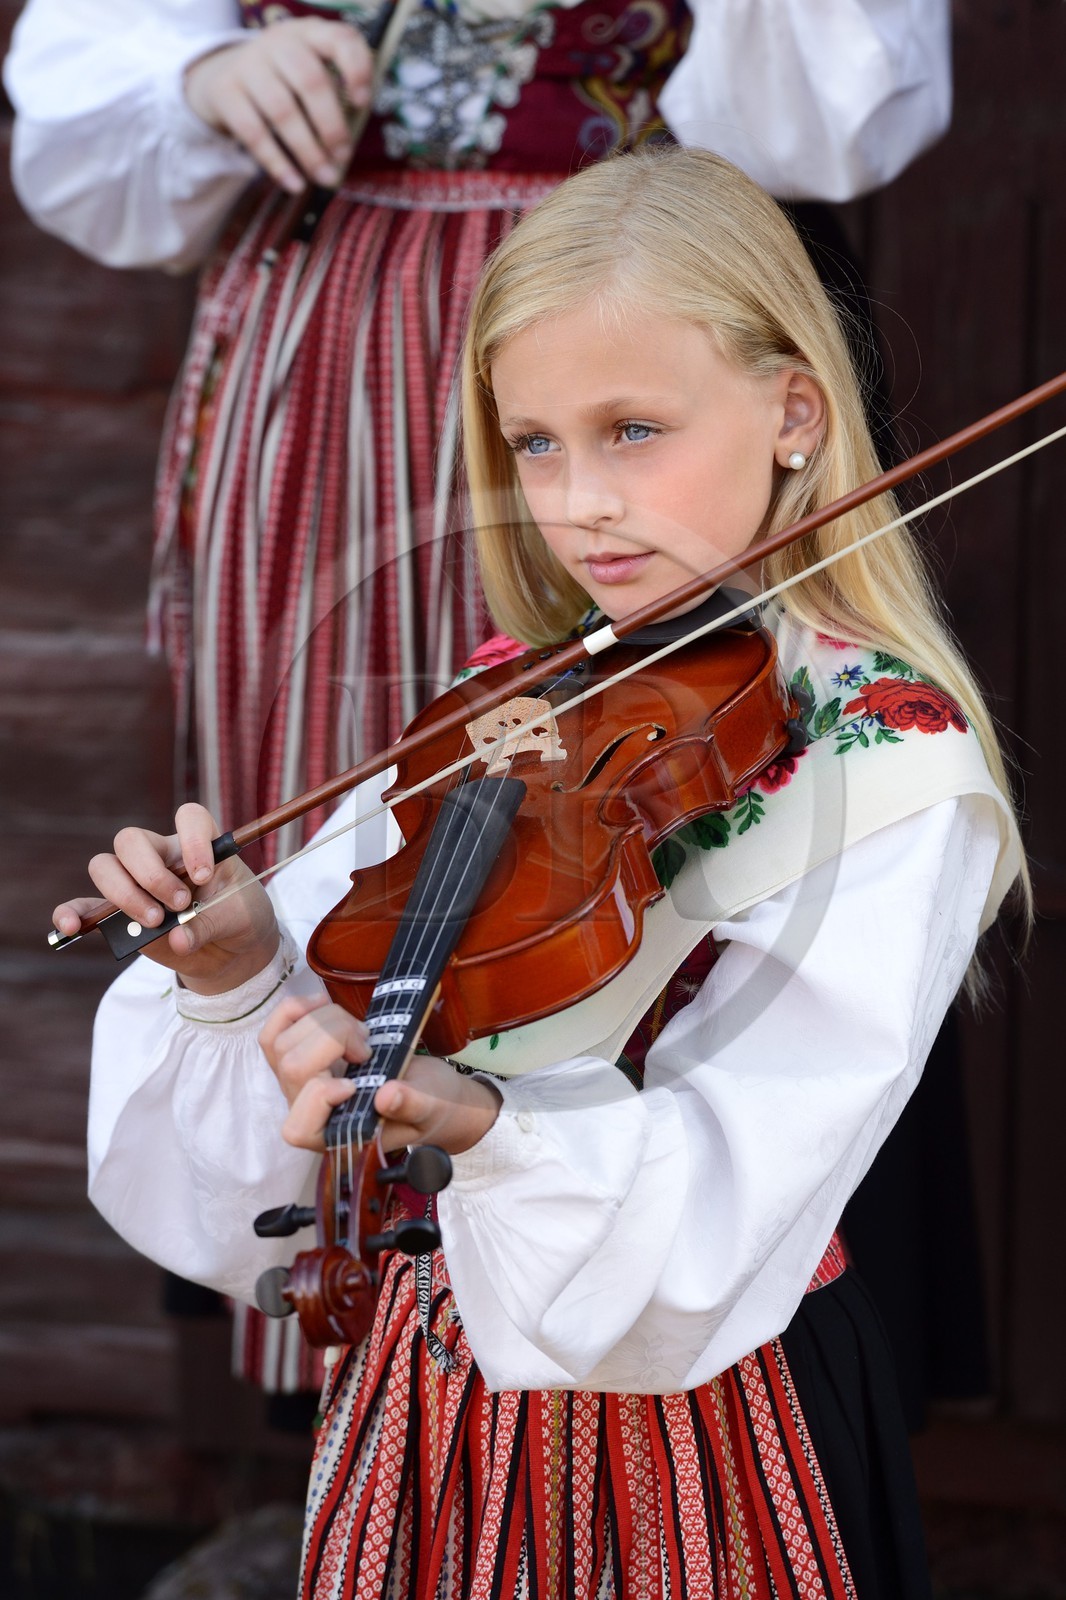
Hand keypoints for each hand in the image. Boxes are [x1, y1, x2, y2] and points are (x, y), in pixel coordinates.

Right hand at [51, 803, 278, 994]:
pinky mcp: (119, 914)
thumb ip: (210, 925)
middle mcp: (162, 856)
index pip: (189, 817)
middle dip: (150, 874)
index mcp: (198, 845)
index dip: (194, 840)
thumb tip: (177, 939)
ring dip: (124, 894)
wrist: (230, 951)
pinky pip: (84, 906)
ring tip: (154, 923)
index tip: (204, 874)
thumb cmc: (237, 920)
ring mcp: (135, 882)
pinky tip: (72, 927)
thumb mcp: (238, 921)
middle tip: (179, 904)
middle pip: (132, 840)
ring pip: (105, 866)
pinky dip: (73, 913)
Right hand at [184, 18, 373, 192]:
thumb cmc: (284, 83)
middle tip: (343, 156)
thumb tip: (349, 148)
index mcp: (309, 34)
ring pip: (283, 111)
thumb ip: (335, 96)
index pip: (339, 39)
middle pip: (310, 81)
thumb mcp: (310, 74)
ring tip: (325, 176)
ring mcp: (248, 64)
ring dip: (308, 150)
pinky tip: (295, 183)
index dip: (356, 69)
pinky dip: (277, 163)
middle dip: (331, 125)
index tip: (362, 103)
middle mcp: (278, 42)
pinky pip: (254, 132)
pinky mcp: (225, 92)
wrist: (225, 76)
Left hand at [260, 995, 501, 1155]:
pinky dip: (294, 1010)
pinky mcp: (301, 1058)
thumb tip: (387, 1096)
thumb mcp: (432, 1107)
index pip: (299, 1126)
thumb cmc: (431, 1106)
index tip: (355, 1082)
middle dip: (332, 1040)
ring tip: (358, 1030)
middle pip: (292, 1068)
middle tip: (368, 1045)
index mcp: (337, 1137)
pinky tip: (324, 1004)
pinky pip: (274, 1031)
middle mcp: (310, 1115)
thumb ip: (412, 1105)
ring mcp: (301, 1085)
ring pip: (281, 1044)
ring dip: (322, 1022)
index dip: (320, 1095)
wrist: (430, 1092)